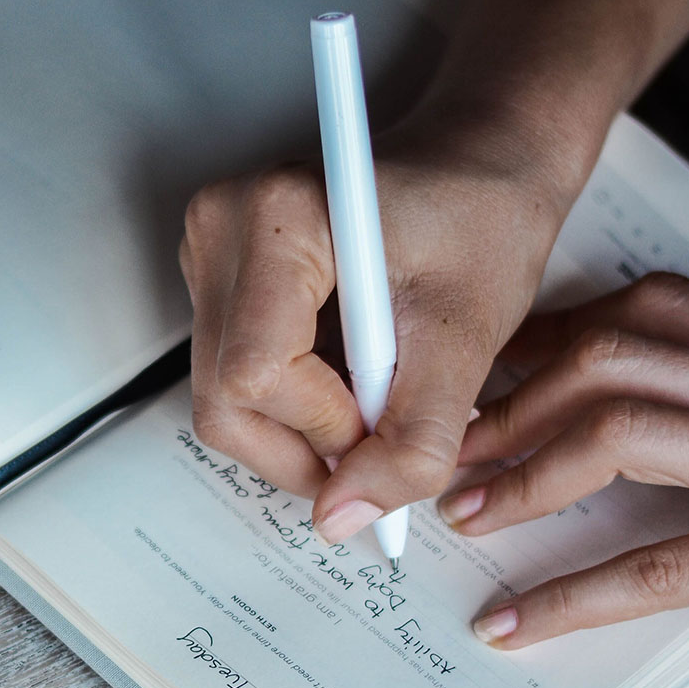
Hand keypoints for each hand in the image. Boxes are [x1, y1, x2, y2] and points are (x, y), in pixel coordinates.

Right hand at [179, 117, 570, 536]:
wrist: (478, 166)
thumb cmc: (482, 221)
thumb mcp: (466, 340)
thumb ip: (411, 441)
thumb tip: (341, 520)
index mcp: (273, 217)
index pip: (257, 376)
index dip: (327, 428)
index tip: (394, 424)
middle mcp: (217, 229)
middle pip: (224, 400)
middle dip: (307, 445)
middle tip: (383, 438)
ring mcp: (206, 254)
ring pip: (222, 401)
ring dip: (303, 428)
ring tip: (375, 394)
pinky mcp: (214, 280)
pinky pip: (230, 380)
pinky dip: (293, 403)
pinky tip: (348, 374)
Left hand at [440, 273, 688, 648]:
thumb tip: (572, 371)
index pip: (643, 310)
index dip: (546, 340)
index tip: (486, 375)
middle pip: (611, 359)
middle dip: (513, 405)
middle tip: (458, 451)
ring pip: (623, 427)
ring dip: (527, 474)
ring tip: (469, 515)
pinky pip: (660, 566)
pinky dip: (573, 597)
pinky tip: (514, 623)